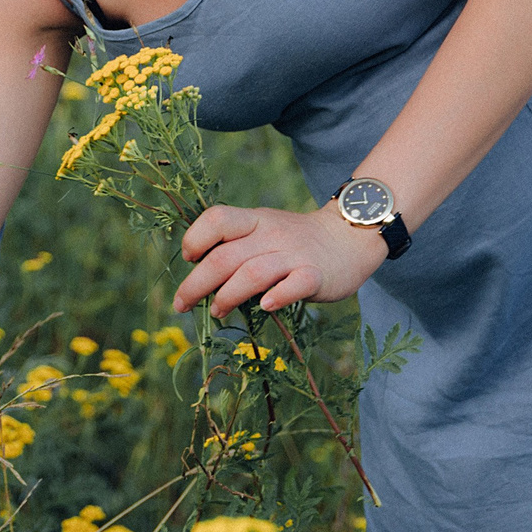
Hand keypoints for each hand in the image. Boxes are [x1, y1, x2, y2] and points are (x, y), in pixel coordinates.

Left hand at [172, 201, 388, 316]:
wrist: (349, 237)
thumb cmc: (294, 242)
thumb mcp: (263, 231)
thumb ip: (235, 248)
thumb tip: (198, 280)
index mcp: (254, 221)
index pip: (217, 219)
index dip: (196, 238)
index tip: (188, 259)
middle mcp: (271, 234)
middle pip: (226, 256)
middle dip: (197, 284)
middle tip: (181, 304)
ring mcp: (295, 254)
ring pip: (253, 273)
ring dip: (228, 295)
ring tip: (217, 312)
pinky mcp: (316, 275)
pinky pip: (295, 284)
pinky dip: (278, 296)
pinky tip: (265, 306)